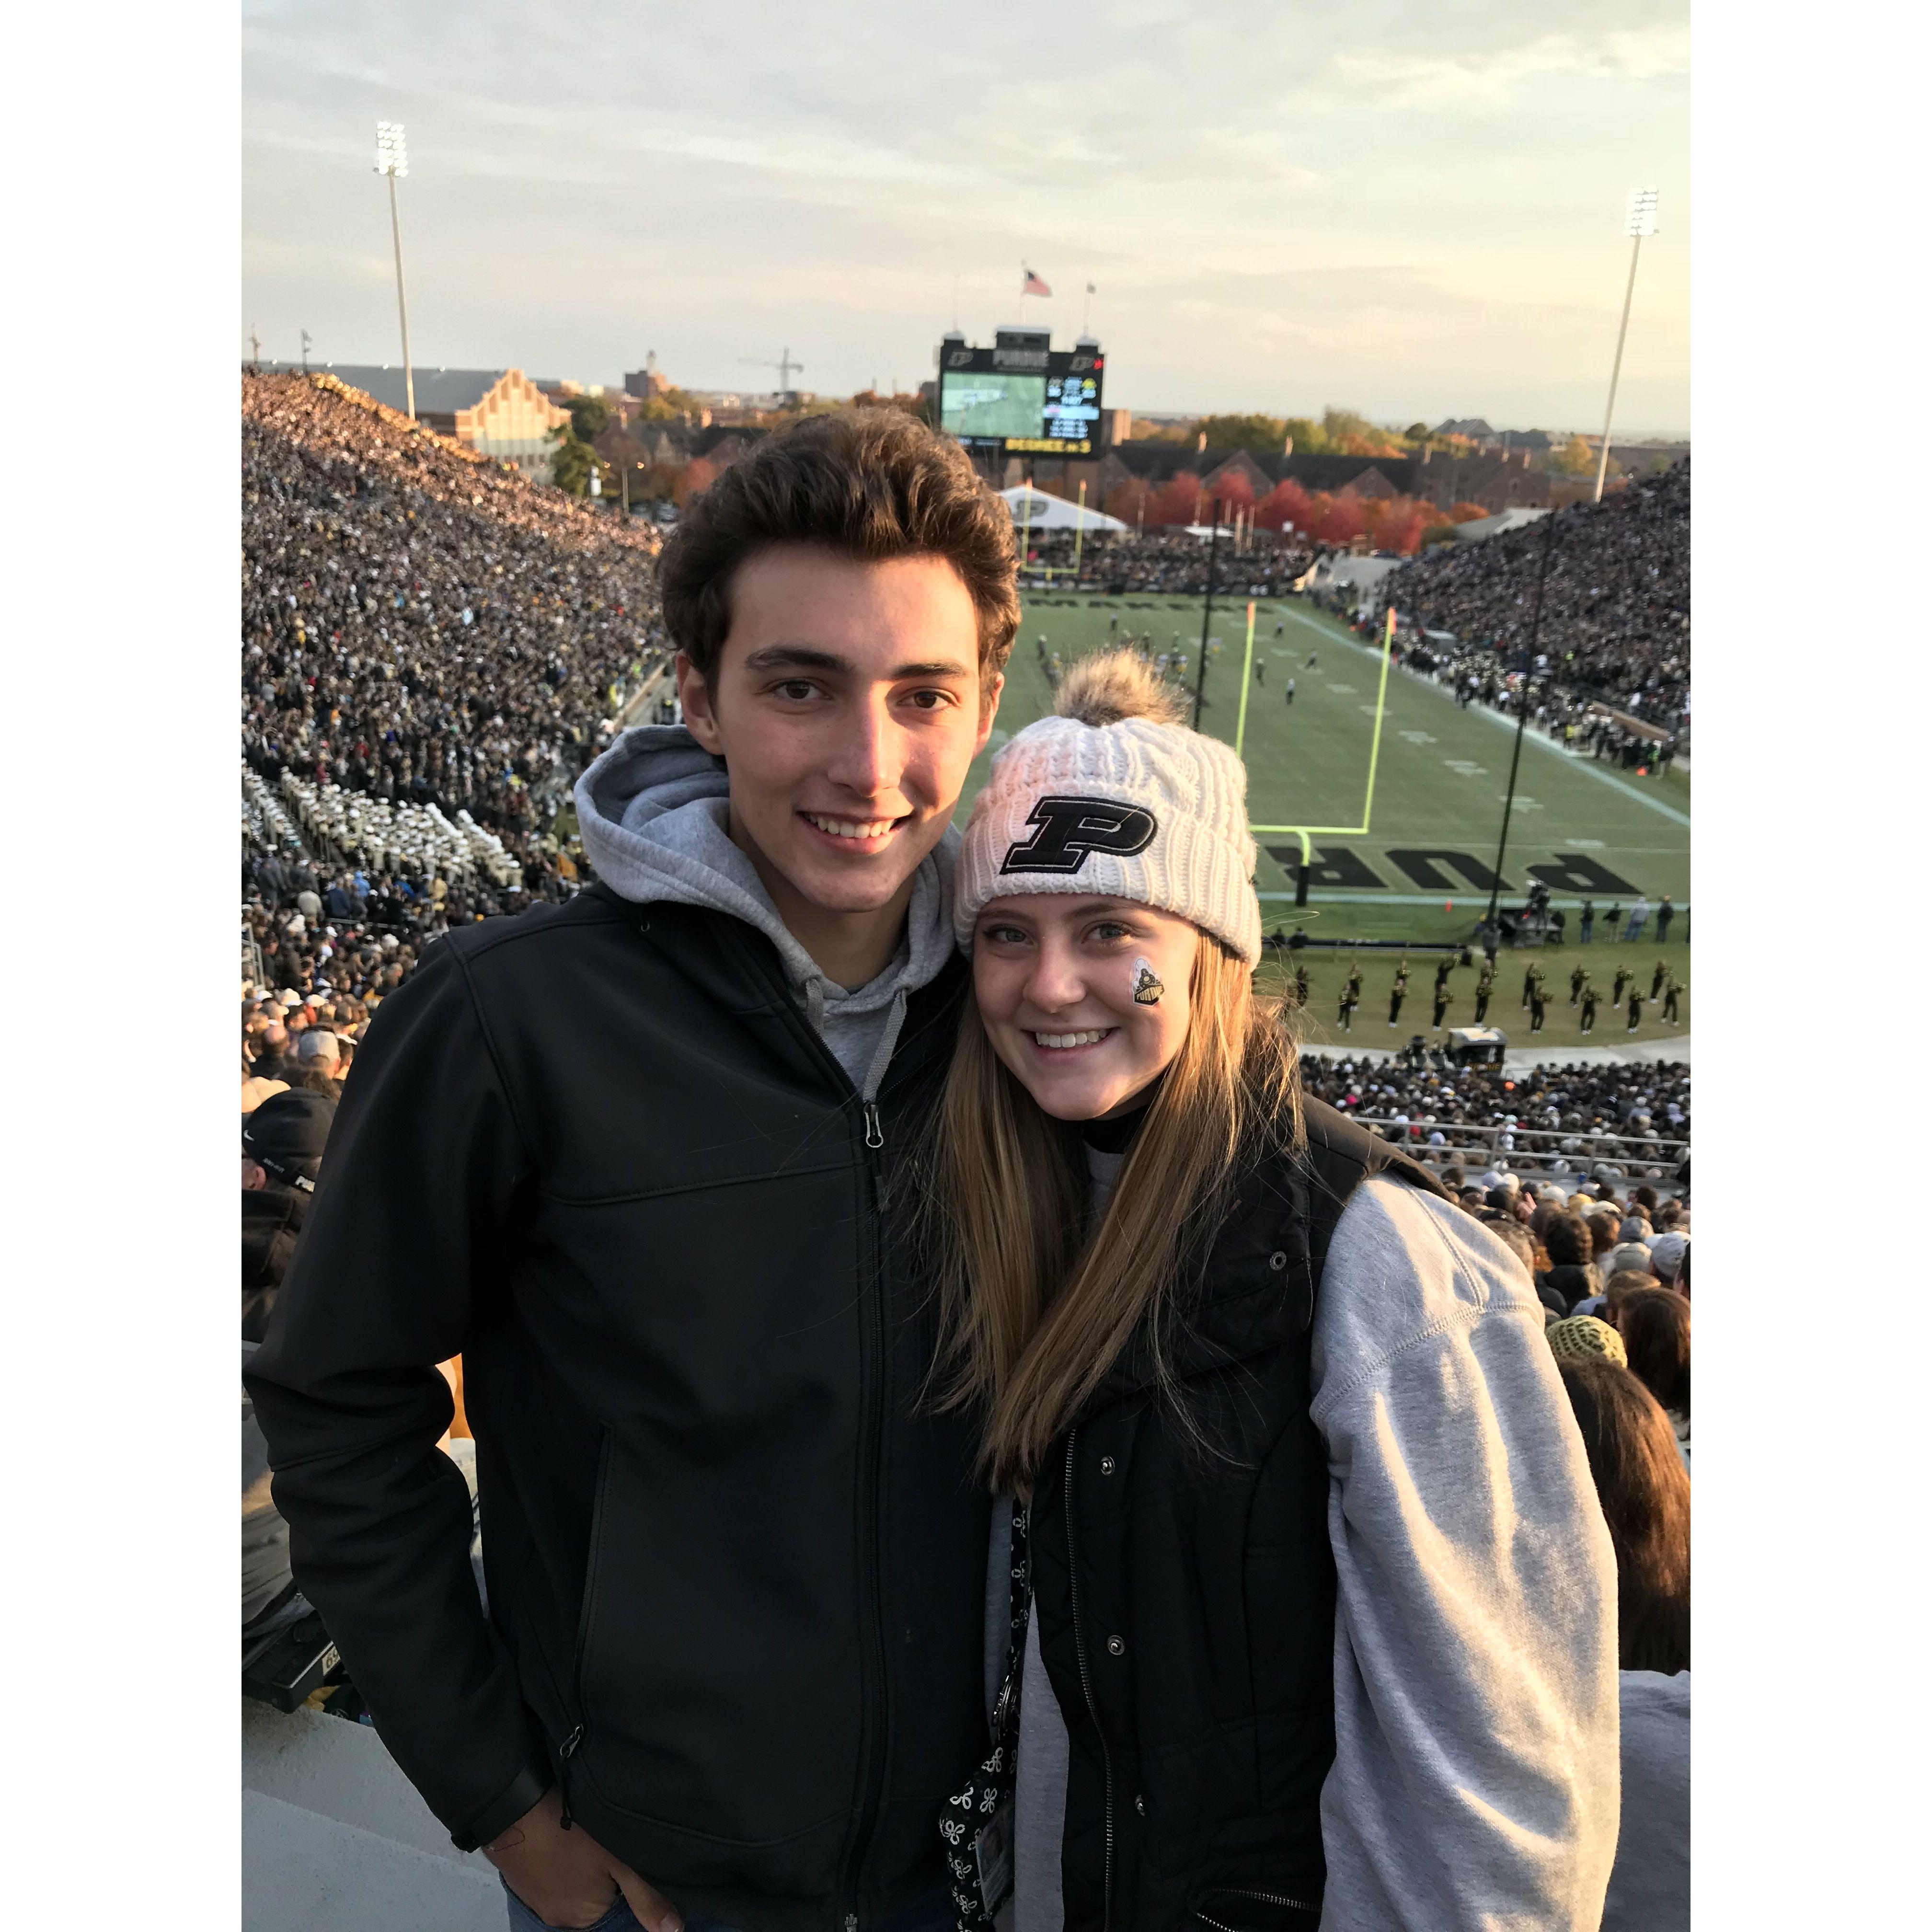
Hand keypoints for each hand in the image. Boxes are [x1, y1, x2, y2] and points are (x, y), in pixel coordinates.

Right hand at [484, 1787, 680, 1931]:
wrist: (515, 1807)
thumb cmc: (572, 1833)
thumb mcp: (618, 1859)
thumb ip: (647, 1896)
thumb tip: (674, 1931)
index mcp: (585, 1920)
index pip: (618, 1910)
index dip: (625, 1884)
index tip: (623, 1859)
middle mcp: (560, 1920)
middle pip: (595, 1900)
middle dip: (605, 1878)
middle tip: (607, 1844)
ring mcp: (537, 1901)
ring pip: (573, 1888)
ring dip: (583, 1871)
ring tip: (588, 1839)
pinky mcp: (523, 1880)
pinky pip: (553, 1878)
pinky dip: (563, 1865)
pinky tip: (567, 1842)